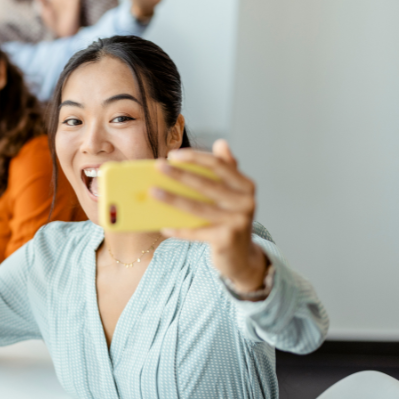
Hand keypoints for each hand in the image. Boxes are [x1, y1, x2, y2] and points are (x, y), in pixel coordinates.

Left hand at [153, 140, 267, 294]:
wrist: (240, 256)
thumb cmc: (229, 218)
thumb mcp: (231, 194)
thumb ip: (226, 170)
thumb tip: (221, 142)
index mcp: (246, 185)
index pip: (219, 165)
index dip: (196, 158)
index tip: (173, 154)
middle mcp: (246, 202)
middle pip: (207, 185)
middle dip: (180, 175)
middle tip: (158, 166)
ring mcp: (238, 222)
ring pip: (198, 209)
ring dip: (173, 200)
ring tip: (152, 192)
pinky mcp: (227, 240)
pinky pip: (196, 232)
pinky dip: (179, 229)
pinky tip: (163, 225)